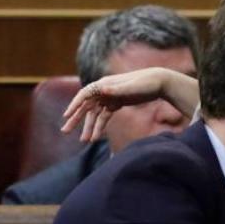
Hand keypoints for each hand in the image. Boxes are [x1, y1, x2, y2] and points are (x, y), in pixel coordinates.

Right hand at [61, 67, 199, 141]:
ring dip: (89, 127)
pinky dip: (100, 126)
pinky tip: (96, 137)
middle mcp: (104, 90)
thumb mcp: (133, 87)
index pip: (84, 94)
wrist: (159, 82)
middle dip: (76, 119)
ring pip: (95, 114)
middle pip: (86, 105)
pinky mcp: (116, 103)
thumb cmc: (147, 83)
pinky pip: (104, 116)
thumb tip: (103, 88)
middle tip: (65, 131)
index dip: (74, 105)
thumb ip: (117, 89)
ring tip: (84, 141)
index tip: (67, 116)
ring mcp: (109, 97)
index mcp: (105, 84)